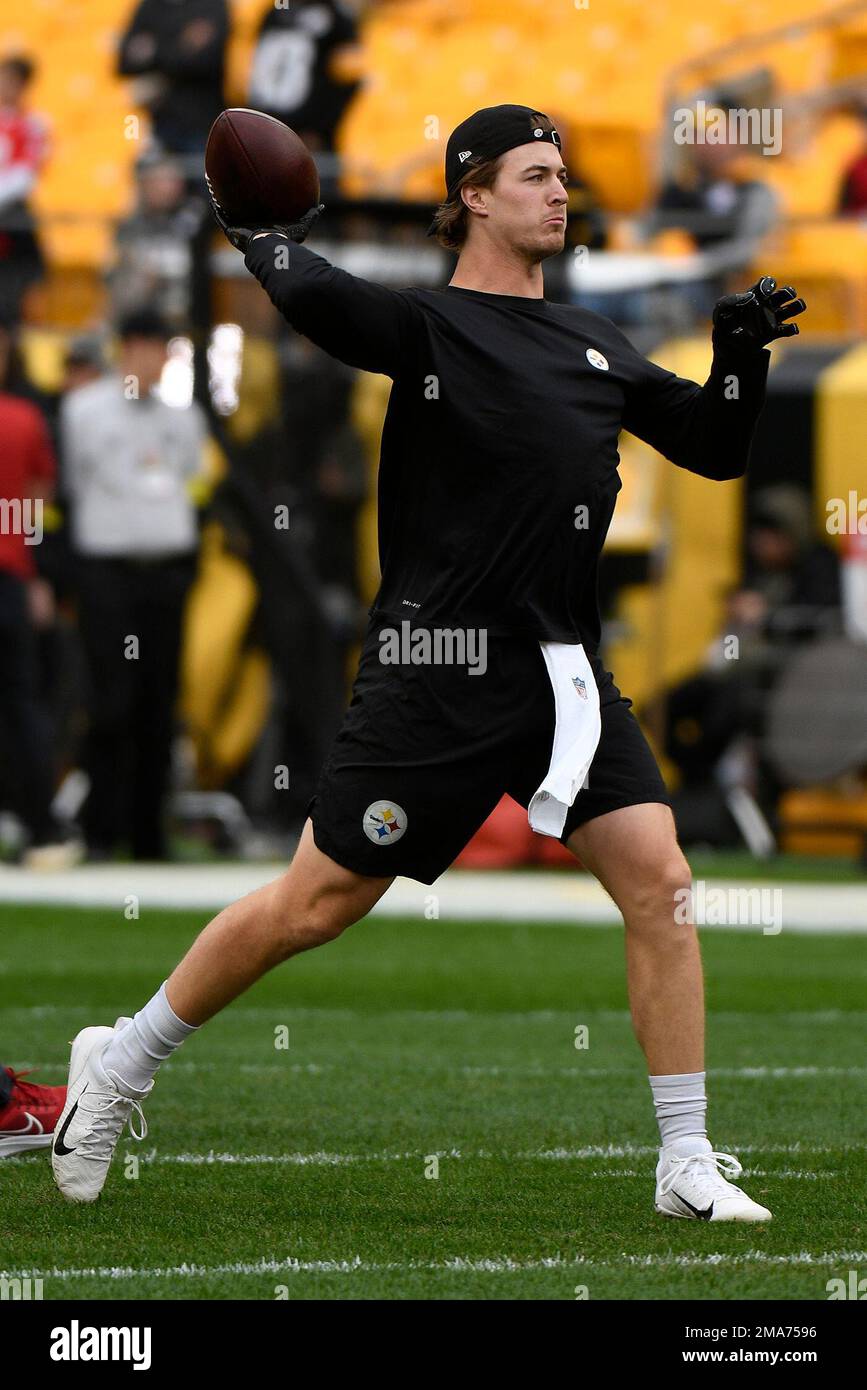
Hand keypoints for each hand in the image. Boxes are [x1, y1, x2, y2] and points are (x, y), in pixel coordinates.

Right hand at [206, 178, 324, 252]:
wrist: (272, 249)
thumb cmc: (287, 241)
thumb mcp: (301, 226)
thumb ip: (310, 215)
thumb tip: (321, 206)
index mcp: (265, 228)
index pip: (259, 217)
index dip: (256, 208)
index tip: (254, 197)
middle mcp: (251, 230)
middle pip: (242, 215)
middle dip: (237, 206)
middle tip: (233, 192)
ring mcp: (240, 231)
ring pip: (229, 216)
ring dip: (222, 205)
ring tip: (215, 192)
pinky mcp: (231, 232)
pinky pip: (221, 219)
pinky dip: (216, 210)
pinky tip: (212, 200)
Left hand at [712, 276, 805, 349]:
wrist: (726, 347)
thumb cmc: (723, 325)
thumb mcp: (721, 311)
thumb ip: (730, 301)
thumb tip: (748, 296)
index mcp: (755, 295)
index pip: (767, 284)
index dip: (769, 284)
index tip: (765, 291)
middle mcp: (767, 305)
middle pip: (784, 293)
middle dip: (788, 292)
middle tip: (788, 295)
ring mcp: (772, 319)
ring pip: (791, 308)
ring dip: (796, 306)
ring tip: (796, 307)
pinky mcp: (774, 333)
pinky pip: (789, 329)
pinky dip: (792, 328)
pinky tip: (791, 329)